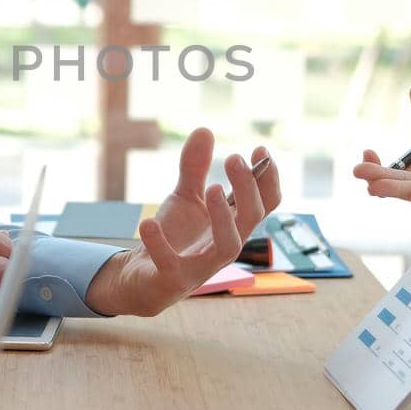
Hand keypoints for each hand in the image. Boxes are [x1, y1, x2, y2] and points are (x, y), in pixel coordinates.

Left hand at [85, 128, 280, 315]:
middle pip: (251, 219)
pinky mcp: (174, 279)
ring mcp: (202, 266)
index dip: (268, 179)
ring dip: (224, 217)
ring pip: (229, 245)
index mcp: (233, 225)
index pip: (264, 204)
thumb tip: (205, 129)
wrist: (143, 276)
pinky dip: (160, 244)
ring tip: (213, 188)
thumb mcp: (184, 197)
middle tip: (234, 158)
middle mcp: (224, 245)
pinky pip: (171, 264)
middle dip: (247, 189)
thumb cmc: (176, 237)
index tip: (260, 149)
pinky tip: (147, 223)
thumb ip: (195, 168)